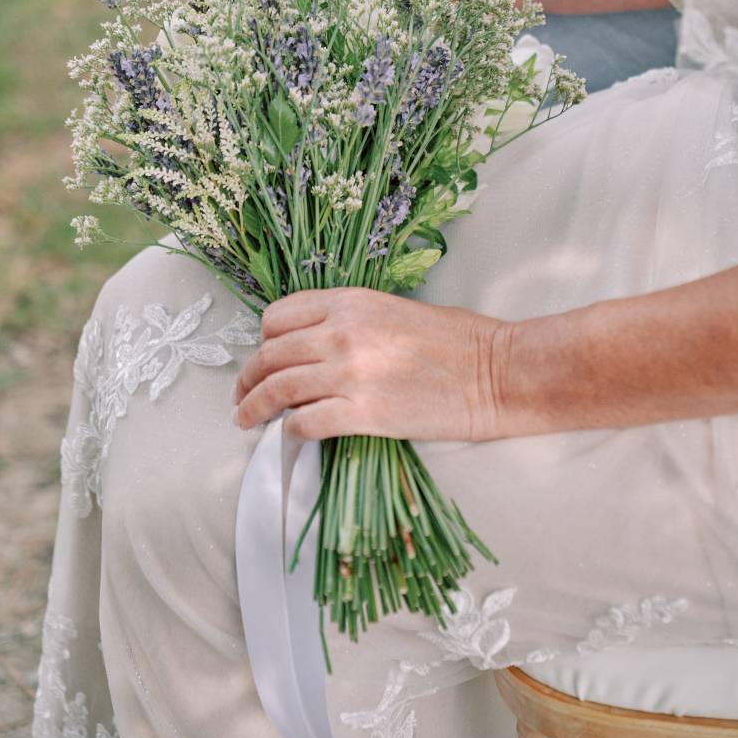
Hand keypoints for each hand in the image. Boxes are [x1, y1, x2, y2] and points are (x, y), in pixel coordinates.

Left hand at [233, 287, 510, 441]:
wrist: (495, 372)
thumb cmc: (457, 339)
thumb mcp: (393, 309)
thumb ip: (348, 320)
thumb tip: (314, 345)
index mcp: (349, 301)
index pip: (278, 317)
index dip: (264, 340)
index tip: (263, 357)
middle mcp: (342, 332)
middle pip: (271, 354)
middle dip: (248, 378)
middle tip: (241, 395)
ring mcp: (351, 372)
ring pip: (278, 389)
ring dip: (253, 407)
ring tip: (246, 420)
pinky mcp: (365, 413)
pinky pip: (306, 423)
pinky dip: (290, 432)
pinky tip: (290, 436)